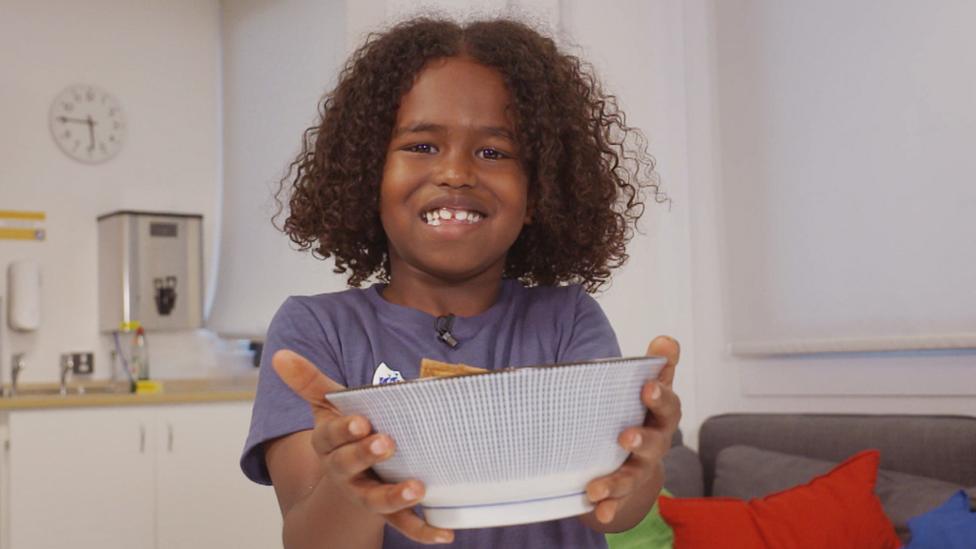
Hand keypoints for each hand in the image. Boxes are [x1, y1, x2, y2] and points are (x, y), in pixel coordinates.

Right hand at [272, 350, 454, 544]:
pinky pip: (405, 524)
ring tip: (417, 488)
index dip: (344, 430)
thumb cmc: (343, 433)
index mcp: (329, 445)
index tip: (360, 421)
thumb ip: (308, 381)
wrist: (347, 480)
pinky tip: (445, 534)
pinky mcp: (390, 512)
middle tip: (386, 442)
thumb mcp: (326, 405)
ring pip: (376, 500)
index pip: (330, 437)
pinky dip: (424, 530)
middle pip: (349, 466)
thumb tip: (280, 354)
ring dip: (395, 496)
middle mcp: (344, 472)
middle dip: (365, 454)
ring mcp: (366, 494)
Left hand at [584, 336, 680, 524]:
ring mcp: (640, 468)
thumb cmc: (640, 411)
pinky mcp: (624, 489)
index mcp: (660, 415)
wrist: (636, 453)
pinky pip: (618, 501)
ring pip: (633, 476)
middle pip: (655, 443)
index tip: (648, 387)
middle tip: (625, 437)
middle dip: (641, 440)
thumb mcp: (648, 387)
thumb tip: (666, 340)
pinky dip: (609, 507)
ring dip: (616, 482)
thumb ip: (657, 366)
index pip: (667, 405)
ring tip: (595, 488)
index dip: (660, 396)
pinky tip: (598, 511)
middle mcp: (655, 443)